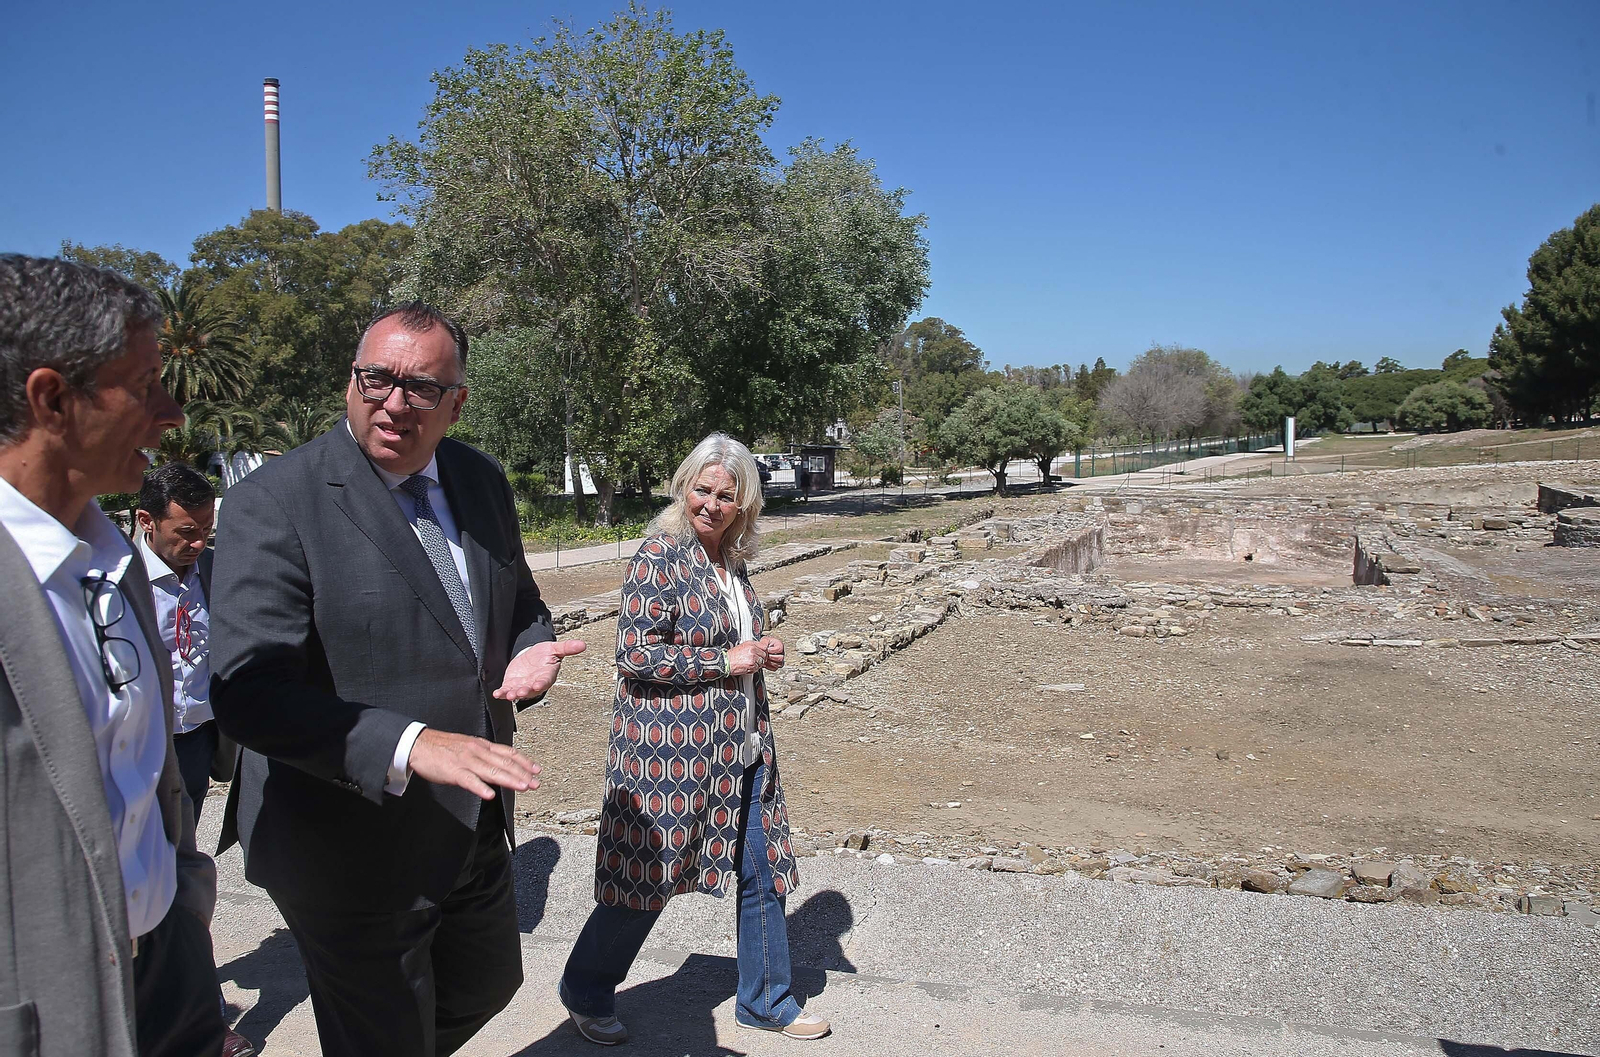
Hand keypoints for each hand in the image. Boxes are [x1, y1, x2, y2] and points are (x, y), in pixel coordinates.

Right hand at [407, 728, 540, 800]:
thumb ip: (484, 756)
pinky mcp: (453, 771)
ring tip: (523, 787)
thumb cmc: (443, 748)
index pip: (508, 752)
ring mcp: (466, 761)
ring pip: (492, 771)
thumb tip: (500, 766)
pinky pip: (469, 780)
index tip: (537, 770)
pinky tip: (490, 794)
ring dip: (509, 780)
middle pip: (504, 762)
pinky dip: (480, 787)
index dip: (524, 761)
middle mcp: (477, 751)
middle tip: (536, 783)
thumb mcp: (468, 747)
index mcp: (482, 745)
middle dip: (523, 774)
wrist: (419, 744)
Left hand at [492, 639, 587, 701]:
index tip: (538, 685)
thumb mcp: (554, 648)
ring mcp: (523, 685)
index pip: (545, 681)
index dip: (541, 683)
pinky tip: (497, 693)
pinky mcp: (512, 684)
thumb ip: (567, 648)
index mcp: (546, 675)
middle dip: (525, 691)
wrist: (530, 656)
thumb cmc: (543, 654)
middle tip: (520, 692)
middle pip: (530, 690)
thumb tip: (583, 644)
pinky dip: (502, 693)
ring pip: (518, 692)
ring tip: (508, 695)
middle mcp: (534, 683)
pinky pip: (506, 691)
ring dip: (513, 694)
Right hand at [726, 641, 765, 675]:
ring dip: (757, 665)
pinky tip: (747, 667)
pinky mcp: (752, 664)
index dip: (763, 651)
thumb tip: (759, 649)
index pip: (764, 647)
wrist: (726, 662)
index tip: (761, 654)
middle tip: (754, 660)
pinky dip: (753, 669)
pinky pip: (757, 668)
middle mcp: (753, 649)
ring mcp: (753, 657)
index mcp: (751, 644)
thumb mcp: (743, 646)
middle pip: (764, 655)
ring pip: (761, 662)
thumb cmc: (733, 655)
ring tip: (749, 664)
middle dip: (760, 659)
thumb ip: (753, 647)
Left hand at [758, 634, 784, 670]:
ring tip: (765, 659)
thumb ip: (765, 642)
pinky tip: (765, 662)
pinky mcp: (776, 665)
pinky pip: (775, 668)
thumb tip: (765, 648)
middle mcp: (781, 653)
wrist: (761, 649)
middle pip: (781, 658)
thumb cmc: (764, 644)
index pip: (780, 649)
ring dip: (770, 662)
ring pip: (779, 664)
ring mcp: (780, 660)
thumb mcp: (764, 640)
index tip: (767, 650)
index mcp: (780, 645)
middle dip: (771, 657)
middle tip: (766, 655)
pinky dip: (769, 666)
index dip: (773, 650)